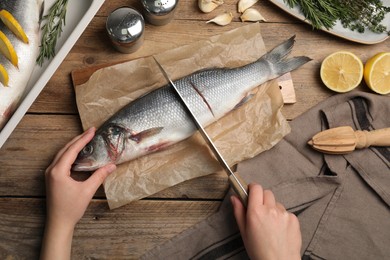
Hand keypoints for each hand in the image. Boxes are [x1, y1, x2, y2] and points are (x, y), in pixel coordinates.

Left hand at [40, 127, 115, 259]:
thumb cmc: (71, 208)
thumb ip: (99, 176)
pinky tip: (78, 153)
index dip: (83, 139)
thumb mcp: (87, 191)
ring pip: (62, 154)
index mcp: (58, 171)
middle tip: (90, 131)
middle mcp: (51, 169)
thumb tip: (112, 165)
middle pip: (65, 149)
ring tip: (85, 139)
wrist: (58, 223)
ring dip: (74, 145)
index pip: (72, 150)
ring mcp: (50, 173)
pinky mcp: (52, 178)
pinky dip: (70, 153)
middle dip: (78, 139)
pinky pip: (61, 160)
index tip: (92, 130)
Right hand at [231, 183, 301, 259]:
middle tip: (259, 211)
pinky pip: (286, 212)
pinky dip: (282, 217)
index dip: (252, 188)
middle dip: (262, 198)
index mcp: (256, 212)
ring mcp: (284, 214)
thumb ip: (239, 211)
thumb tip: (235, 197)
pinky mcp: (294, 219)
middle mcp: (271, 210)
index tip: (250, 192)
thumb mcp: (244, 232)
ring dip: (272, 208)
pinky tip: (279, 229)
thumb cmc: (259, 251)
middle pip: (267, 192)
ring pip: (276, 203)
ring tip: (270, 224)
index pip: (256, 187)